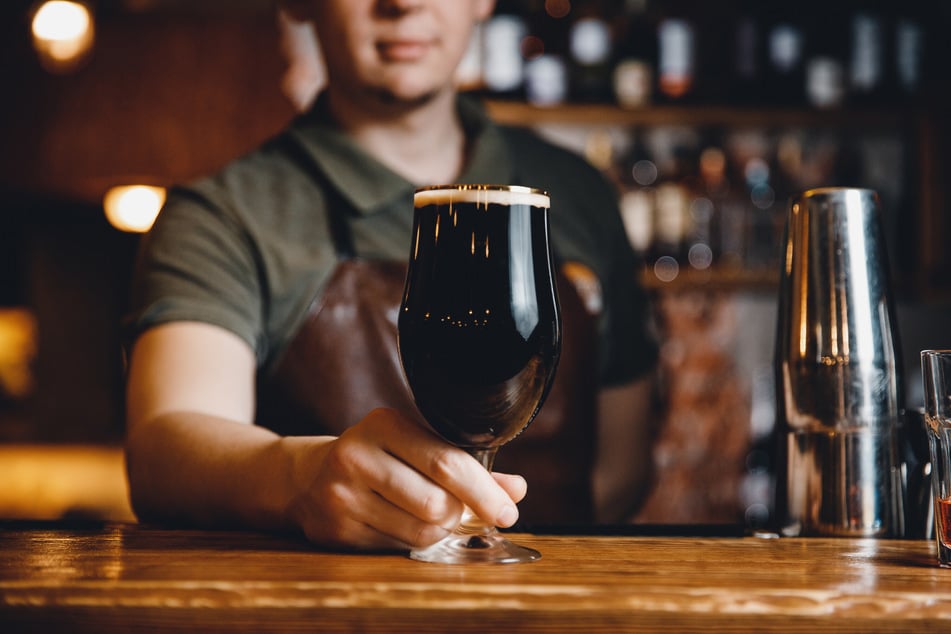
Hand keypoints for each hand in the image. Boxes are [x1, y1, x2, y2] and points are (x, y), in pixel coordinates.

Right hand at [286, 408, 526, 550]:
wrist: (306, 476)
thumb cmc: (378, 456)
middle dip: (459, 513)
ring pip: (421, 531)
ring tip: (428, 514)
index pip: (446, 462)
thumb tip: (516, 490)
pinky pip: (398, 547)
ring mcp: (342, 495)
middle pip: (437, 503)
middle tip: (459, 509)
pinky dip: (413, 541)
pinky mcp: (336, 530)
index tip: (508, 511)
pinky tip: (401, 523)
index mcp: (384, 423)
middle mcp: (357, 456)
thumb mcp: (417, 445)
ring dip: (439, 530)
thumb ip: (468, 466)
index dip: (484, 491)